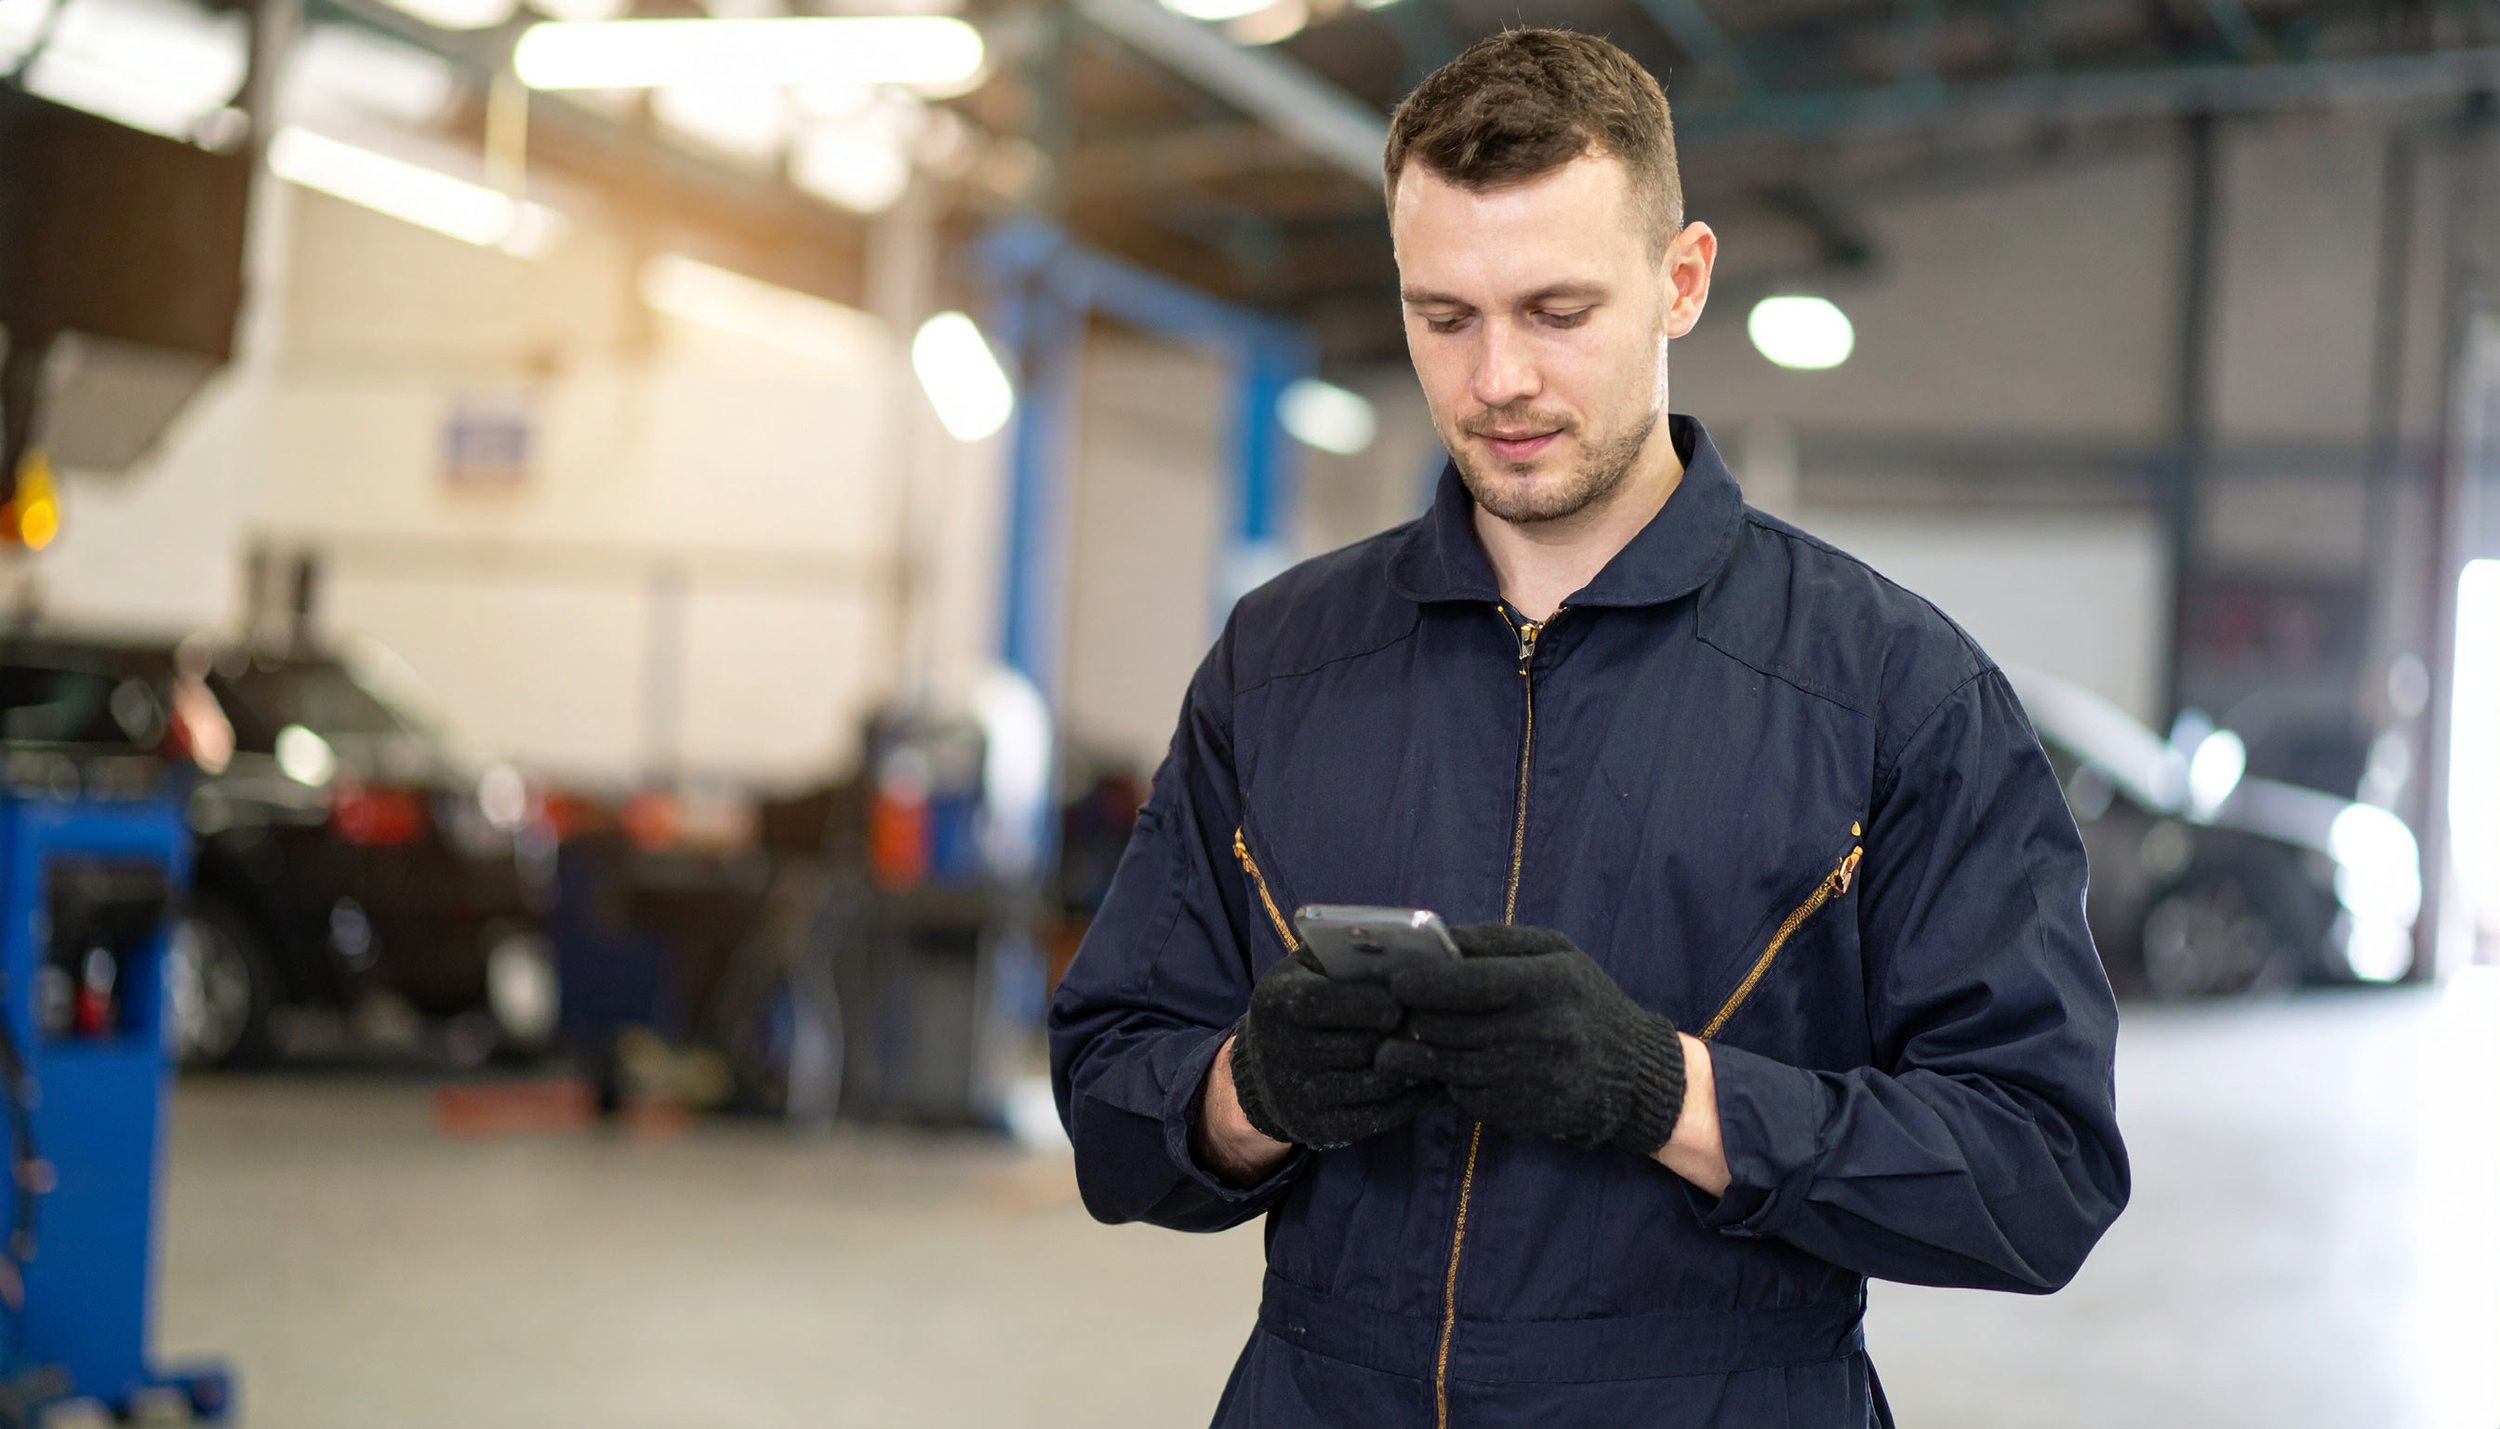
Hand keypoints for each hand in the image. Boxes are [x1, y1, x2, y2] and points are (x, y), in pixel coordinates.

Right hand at [1228, 948, 1437, 1149]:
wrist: (1265, 1069)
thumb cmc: (1301, 1004)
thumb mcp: (1307, 970)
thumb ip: (1343, 954)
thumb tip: (1402, 950)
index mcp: (1276, 1003)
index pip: (1322, 1003)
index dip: (1368, 1003)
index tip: (1399, 1004)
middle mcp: (1281, 1052)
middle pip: (1359, 1047)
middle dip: (1400, 1036)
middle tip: (1433, 1028)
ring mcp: (1299, 1096)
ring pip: (1377, 1083)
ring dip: (1413, 1068)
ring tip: (1438, 1050)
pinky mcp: (1319, 1128)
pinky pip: (1380, 1116)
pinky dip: (1413, 1100)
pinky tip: (1429, 1081)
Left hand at [1379, 924, 1685, 1157]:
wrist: (1630, 1073)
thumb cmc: (1584, 1001)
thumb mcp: (1555, 954)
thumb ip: (1495, 942)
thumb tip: (1435, 939)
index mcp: (1548, 984)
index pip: (1468, 982)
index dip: (1423, 983)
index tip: (1398, 981)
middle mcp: (1540, 1032)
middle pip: (1448, 1026)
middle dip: (1414, 1018)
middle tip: (1398, 1012)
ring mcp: (1529, 1078)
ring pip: (1448, 1064)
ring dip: (1419, 1052)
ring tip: (1402, 1041)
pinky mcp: (1520, 1113)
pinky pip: (1464, 1095)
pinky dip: (1450, 1080)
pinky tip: (1452, 1065)